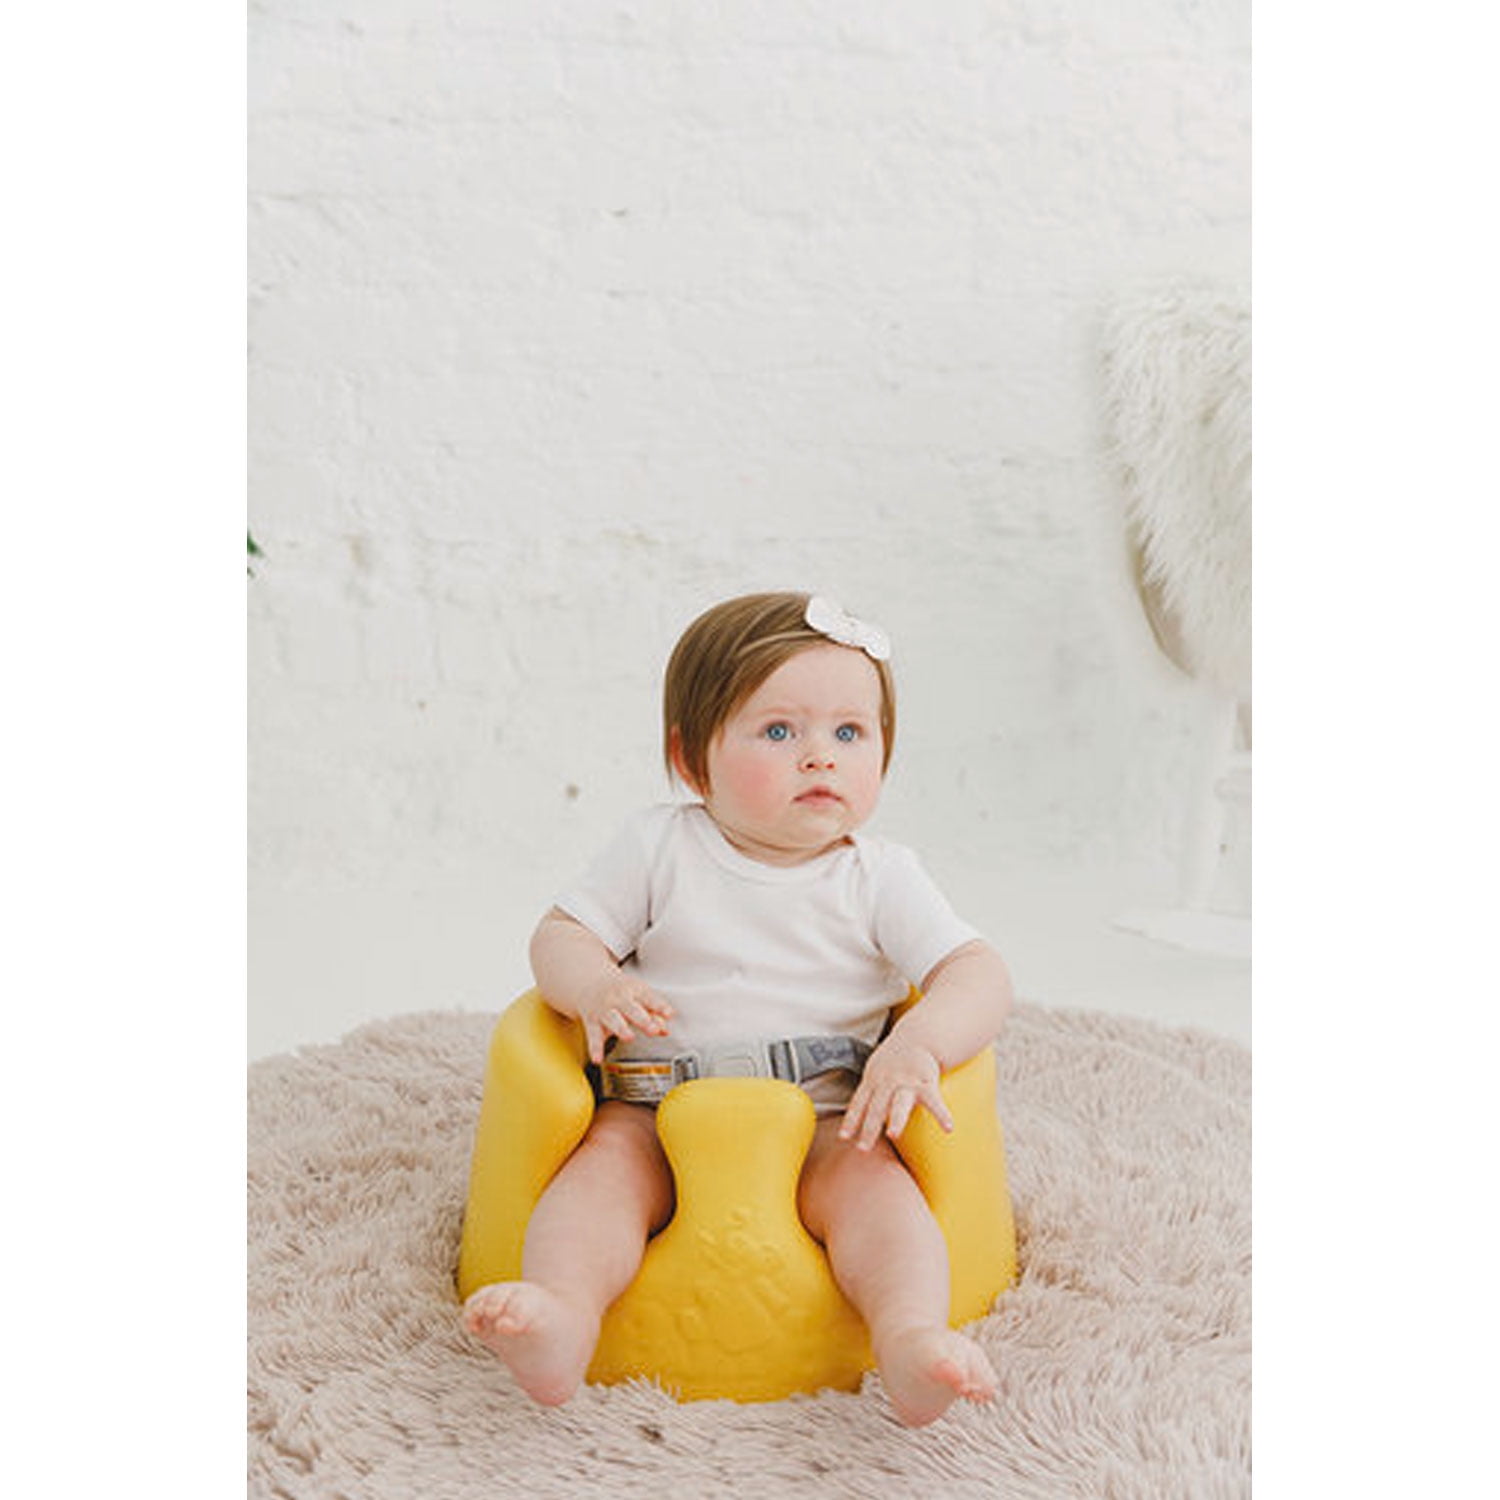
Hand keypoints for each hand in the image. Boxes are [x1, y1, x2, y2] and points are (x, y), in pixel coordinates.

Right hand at [573, 974, 672, 1064]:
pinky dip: (595, 1048)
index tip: (668, 1014)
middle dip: (643, 1019)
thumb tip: (666, 1031)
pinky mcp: (592, 1022)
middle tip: (653, 1029)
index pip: (649, 997)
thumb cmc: (619, 990)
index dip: (659, 1006)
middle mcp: (619, 999)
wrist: (589, 982)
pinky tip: (598, 1059)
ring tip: (629, 1037)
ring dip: (621, 1029)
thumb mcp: (638, 995)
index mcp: (634, 990)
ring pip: (613, 1019)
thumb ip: (654, 1013)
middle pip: (631, 1008)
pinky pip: (594, 1035)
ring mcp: (605, 1010)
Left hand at [839, 1031, 953, 1151]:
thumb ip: (868, 1094)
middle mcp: (887, 1082)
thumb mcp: (874, 1072)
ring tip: (892, 1134)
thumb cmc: (893, 1061)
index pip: (859, 1103)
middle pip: (876, 1108)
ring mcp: (906, 1082)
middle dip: (869, 1127)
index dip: (851, 1120)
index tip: (844, 1138)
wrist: (917, 1036)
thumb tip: (855, 1121)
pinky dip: (941, 1114)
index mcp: (872, 1081)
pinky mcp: (926, 1082)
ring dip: (895, 1119)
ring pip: (899, 1103)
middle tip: (862, 1148)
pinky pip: (934, 1101)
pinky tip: (948, 1127)